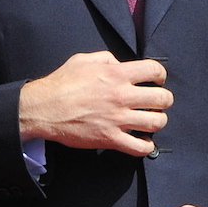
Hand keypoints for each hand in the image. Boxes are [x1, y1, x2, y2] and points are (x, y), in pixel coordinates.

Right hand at [18, 51, 171, 155]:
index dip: (160, 76)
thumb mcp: (83, 60)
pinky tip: (142, 141)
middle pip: (162, 99)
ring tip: (150, 121)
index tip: (156, 81)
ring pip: (156, 122)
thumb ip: (106, 59)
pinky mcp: (110, 139)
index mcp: (117, 74)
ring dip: (157, 122)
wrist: (43, 109)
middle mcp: (122, 96)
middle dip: (163, 100)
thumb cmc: (61, 83)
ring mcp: (117, 119)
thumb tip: (120, 64)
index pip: (155, 71)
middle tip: (157, 103)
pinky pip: (140, 147)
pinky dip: (146, 146)